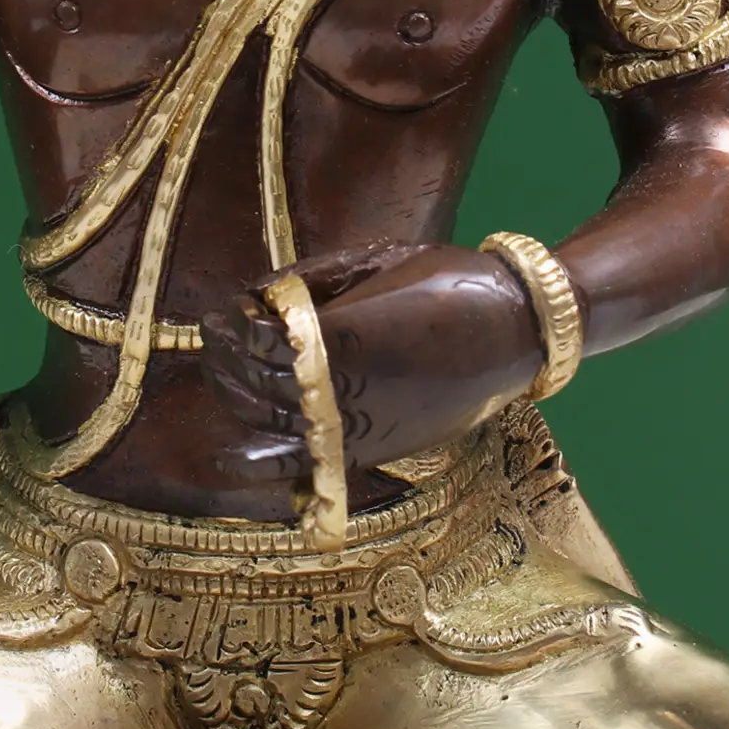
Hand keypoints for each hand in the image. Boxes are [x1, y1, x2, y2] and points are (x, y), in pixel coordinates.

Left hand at [199, 243, 544, 482]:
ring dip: (238, 402)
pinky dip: (272, 467)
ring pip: (277, 426)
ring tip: (222, 377)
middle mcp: (348, 388)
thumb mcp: (377, 259)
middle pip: (263, 385)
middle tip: (213, 339)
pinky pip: (312, 468)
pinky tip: (238, 459)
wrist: (515, 329)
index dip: (235, 328)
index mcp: (346, 335)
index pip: (265, 341)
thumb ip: (312, 279)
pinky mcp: (377, 451)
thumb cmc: (446, 280)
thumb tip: (256, 293)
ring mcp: (362, 426)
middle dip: (228, 361)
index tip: (223, 312)